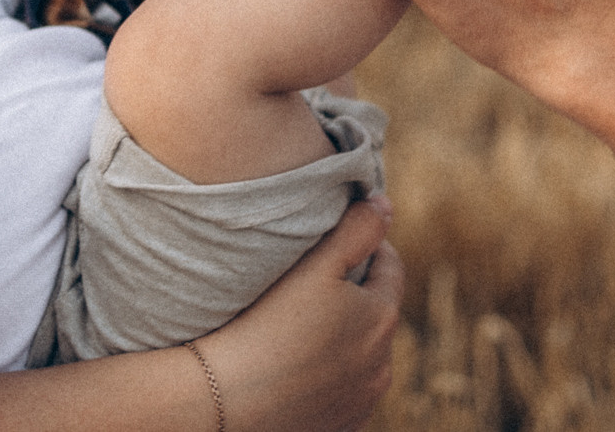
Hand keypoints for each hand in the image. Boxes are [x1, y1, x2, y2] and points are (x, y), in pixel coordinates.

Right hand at [202, 197, 402, 431]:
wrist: (225, 401)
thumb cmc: (269, 326)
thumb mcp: (317, 265)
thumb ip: (358, 228)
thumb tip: (385, 205)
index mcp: (383, 320)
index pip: (389, 267)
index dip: (365, 247)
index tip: (335, 242)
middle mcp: (382, 366)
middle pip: (375, 312)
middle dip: (354, 294)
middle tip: (311, 282)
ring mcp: (361, 402)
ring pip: (359, 355)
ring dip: (342, 338)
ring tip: (299, 327)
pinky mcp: (339, 428)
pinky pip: (341, 392)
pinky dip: (327, 377)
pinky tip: (296, 366)